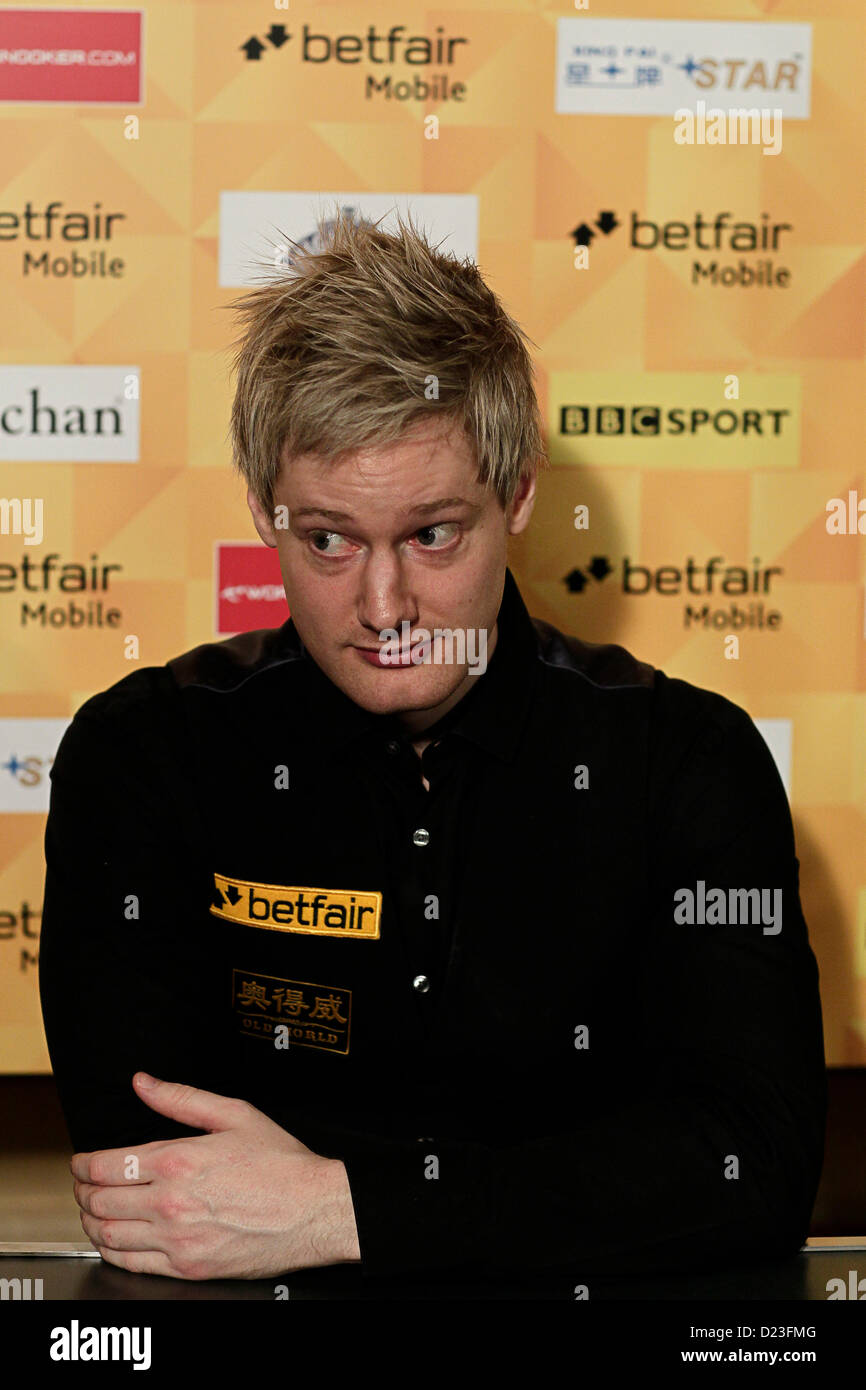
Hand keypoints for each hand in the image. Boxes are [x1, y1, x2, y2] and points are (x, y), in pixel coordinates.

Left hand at [71, 1072, 361, 1280]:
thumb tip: (143, 1083)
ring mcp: (177, 1239)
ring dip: (90, 1223)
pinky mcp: (187, 1267)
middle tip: (82, 1185)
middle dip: (81, 1191)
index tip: (81, 1162)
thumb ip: (181, 1098)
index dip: (83, 1164)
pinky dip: (111, 1253)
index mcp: (178, 1160)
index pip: (106, 1165)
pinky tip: (114, 1241)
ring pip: (108, 1236)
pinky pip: (131, 1264)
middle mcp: (171, 1202)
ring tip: (91, 1212)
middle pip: (100, 1201)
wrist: (313, 1211)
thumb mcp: (234, 1114)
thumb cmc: (281, 1164)